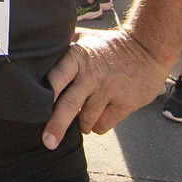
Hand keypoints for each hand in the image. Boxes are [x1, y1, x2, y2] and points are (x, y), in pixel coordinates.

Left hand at [43, 27, 168, 148]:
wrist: (149, 47)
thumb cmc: (109, 46)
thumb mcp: (85, 39)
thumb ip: (63, 48)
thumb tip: (36, 54)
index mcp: (78, 57)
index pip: (57, 77)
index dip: (44, 94)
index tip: (33, 110)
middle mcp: (92, 74)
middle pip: (69, 104)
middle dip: (56, 125)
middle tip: (48, 142)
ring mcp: (109, 90)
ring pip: (86, 120)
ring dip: (82, 123)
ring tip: (84, 114)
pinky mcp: (125, 103)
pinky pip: (103, 125)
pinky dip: (98, 125)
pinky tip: (100, 114)